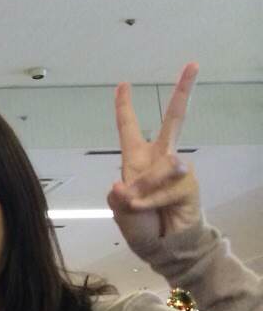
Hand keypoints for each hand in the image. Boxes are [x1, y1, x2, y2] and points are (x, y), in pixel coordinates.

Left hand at [109, 63, 200, 245]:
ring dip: (144, 189)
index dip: (124, 106)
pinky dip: (152, 200)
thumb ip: (117, 195)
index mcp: (136, 158)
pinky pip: (167, 185)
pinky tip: (153, 208)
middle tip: (193, 64)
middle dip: (183, 91)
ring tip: (138, 204)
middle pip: (174, 119)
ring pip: (160, 166)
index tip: (122, 84)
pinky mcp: (189, 182)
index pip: (129, 127)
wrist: (163, 246)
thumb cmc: (140, 224)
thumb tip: (125, 184)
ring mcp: (177, 169)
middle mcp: (159, 158)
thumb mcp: (119, 208)